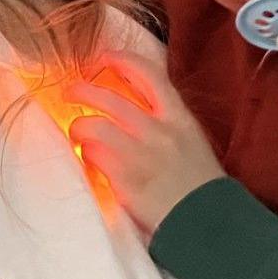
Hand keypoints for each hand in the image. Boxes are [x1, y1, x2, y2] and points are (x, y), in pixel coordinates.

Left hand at [65, 52, 225, 233]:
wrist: (206, 221)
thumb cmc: (199, 186)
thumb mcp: (191, 142)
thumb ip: (165, 123)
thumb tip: (132, 110)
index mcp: (179, 118)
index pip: (150, 75)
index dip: (123, 60)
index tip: (105, 57)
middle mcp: (159, 130)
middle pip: (110, 97)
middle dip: (83, 90)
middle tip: (71, 91)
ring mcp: (140, 153)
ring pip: (94, 124)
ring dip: (78, 127)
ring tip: (77, 134)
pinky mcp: (124, 177)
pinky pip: (91, 154)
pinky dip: (85, 154)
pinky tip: (88, 159)